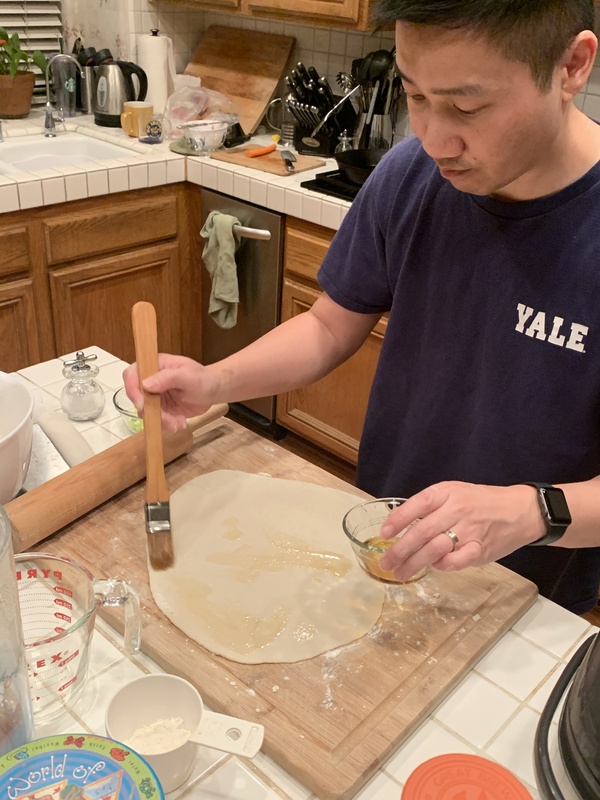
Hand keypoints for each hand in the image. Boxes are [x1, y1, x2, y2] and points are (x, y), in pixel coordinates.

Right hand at [123, 354, 216, 431]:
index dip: (133, 390)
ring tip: (179, 423)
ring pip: (146, 412)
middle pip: (137, 397)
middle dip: (151, 412)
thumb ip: (168, 378)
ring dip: (161, 421)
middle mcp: (151, 380)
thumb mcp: (188, 376)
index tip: (142, 405)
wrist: (214, 391)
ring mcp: (155, 395)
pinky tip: (180, 423)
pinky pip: (156, 420)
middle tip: (169, 420)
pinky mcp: (161, 408)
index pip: (132, 374)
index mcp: (154, 366)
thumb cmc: (203, 378)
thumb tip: (145, 384)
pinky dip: (166, 425)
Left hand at [378, 481, 545, 581]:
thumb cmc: (482, 502)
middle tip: (386, 562)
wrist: (521, 510)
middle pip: (422, 531)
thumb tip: (401, 523)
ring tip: (401, 572)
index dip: (398, 519)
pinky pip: (455, 562)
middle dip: (400, 549)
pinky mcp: (480, 549)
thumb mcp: (455, 492)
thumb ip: (431, 506)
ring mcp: (469, 530)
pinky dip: (442, 566)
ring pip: (435, 549)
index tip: (383, 533)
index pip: (418, 504)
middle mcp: (457, 510)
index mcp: (448, 492)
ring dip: (414, 563)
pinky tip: (433, 568)